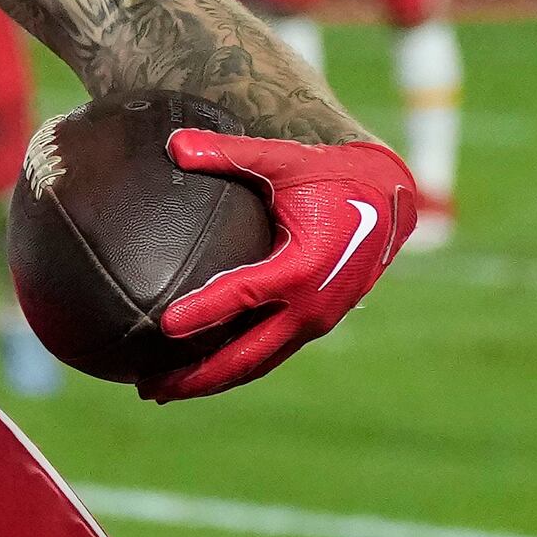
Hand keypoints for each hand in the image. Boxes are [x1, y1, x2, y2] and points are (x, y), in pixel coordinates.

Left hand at [143, 128, 417, 403]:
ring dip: (209, 381)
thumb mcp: (285, 159)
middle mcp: (310, 307)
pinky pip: (267, 354)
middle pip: (245, 355)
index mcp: (302, 268)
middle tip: (146, 386)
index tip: (164, 325)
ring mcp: (314, 322)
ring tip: (159, 391)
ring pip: (255, 364)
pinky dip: (231, 367)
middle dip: (195, 376)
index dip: (204, 311)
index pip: (243, 297)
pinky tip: (194, 371)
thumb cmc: (334, 176)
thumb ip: (231, 154)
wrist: (391, 200)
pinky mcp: (313, 325)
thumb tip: (174, 145)